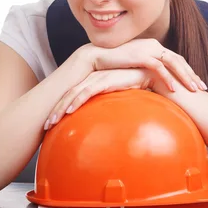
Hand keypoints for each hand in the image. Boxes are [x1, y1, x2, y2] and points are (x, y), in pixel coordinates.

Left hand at [44, 68, 158, 129]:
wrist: (163, 80)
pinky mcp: (108, 77)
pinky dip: (77, 100)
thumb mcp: (126, 102)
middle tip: (45, 126)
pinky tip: (69, 111)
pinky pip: (88, 90)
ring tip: (52, 122)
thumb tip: (109, 131)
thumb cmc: (146, 93)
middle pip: (70, 92)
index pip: (74, 94)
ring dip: (61, 107)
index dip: (62, 107)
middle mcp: (96, 76)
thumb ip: (115, 109)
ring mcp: (101, 75)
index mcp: (98, 80)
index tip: (53, 123)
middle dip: (55, 108)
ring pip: (75, 92)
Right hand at [84, 38, 207, 93]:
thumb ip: (146, 70)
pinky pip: (159, 67)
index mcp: (154, 47)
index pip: (176, 60)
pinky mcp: (141, 55)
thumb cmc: (114, 64)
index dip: (188, 72)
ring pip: (173, 63)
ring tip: (194, 90)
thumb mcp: (134, 66)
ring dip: (185, 77)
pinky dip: (168, 78)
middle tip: (203, 88)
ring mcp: (148, 48)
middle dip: (192, 75)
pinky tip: (174, 89)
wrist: (96, 57)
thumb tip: (153, 84)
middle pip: (179, 60)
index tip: (197, 84)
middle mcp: (154, 45)